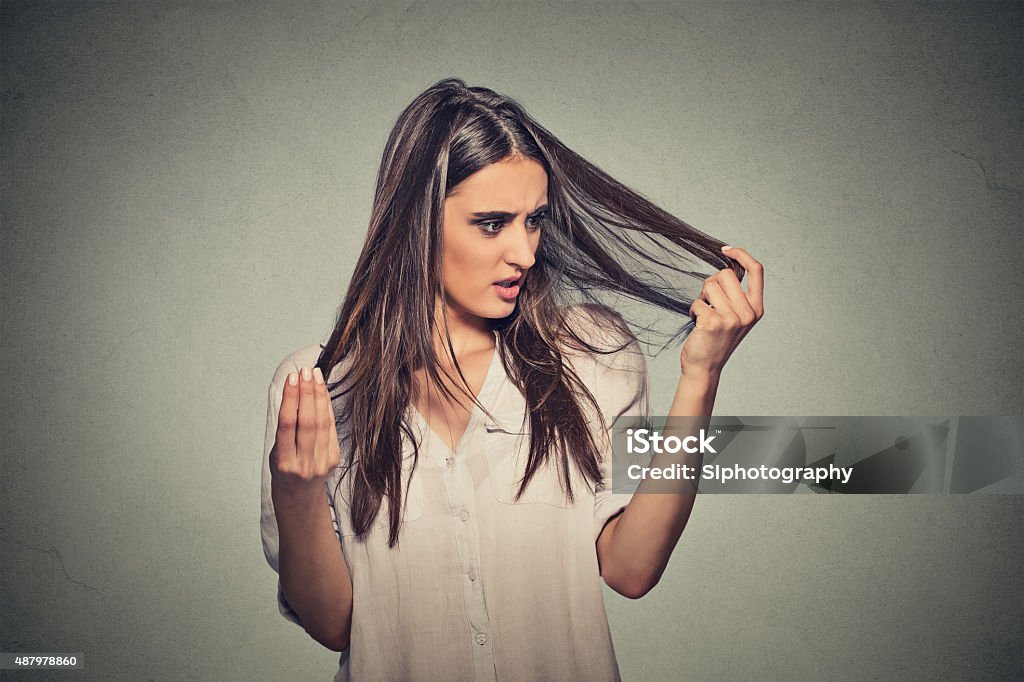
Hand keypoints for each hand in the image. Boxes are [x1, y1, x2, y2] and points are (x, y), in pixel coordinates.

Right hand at [270, 366, 341, 494]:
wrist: (299, 494)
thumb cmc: (284, 467)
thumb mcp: (277, 451)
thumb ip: (286, 428)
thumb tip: (294, 391)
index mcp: (284, 461)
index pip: (288, 424)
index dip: (291, 398)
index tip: (292, 378)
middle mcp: (304, 463)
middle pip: (308, 421)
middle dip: (307, 393)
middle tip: (305, 371)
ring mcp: (321, 462)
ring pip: (322, 423)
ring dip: (319, 396)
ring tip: (315, 376)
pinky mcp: (333, 459)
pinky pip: (331, 428)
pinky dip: (327, 408)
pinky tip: (323, 392)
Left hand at [680, 246, 763, 377]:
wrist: (705, 367)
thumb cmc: (716, 339)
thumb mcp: (735, 316)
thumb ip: (736, 295)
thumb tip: (727, 266)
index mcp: (756, 309)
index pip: (757, 270)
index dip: (742, 254)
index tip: (726, 250)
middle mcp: (748, 313)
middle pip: (726, 274)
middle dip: (712, 283)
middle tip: (709, 302)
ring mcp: (731, 318)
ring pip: (710, 285)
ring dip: (701, 298)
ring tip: (703, 315)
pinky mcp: (713, 322)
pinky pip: (697, 302)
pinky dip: (693, 311)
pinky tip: (697, 325)